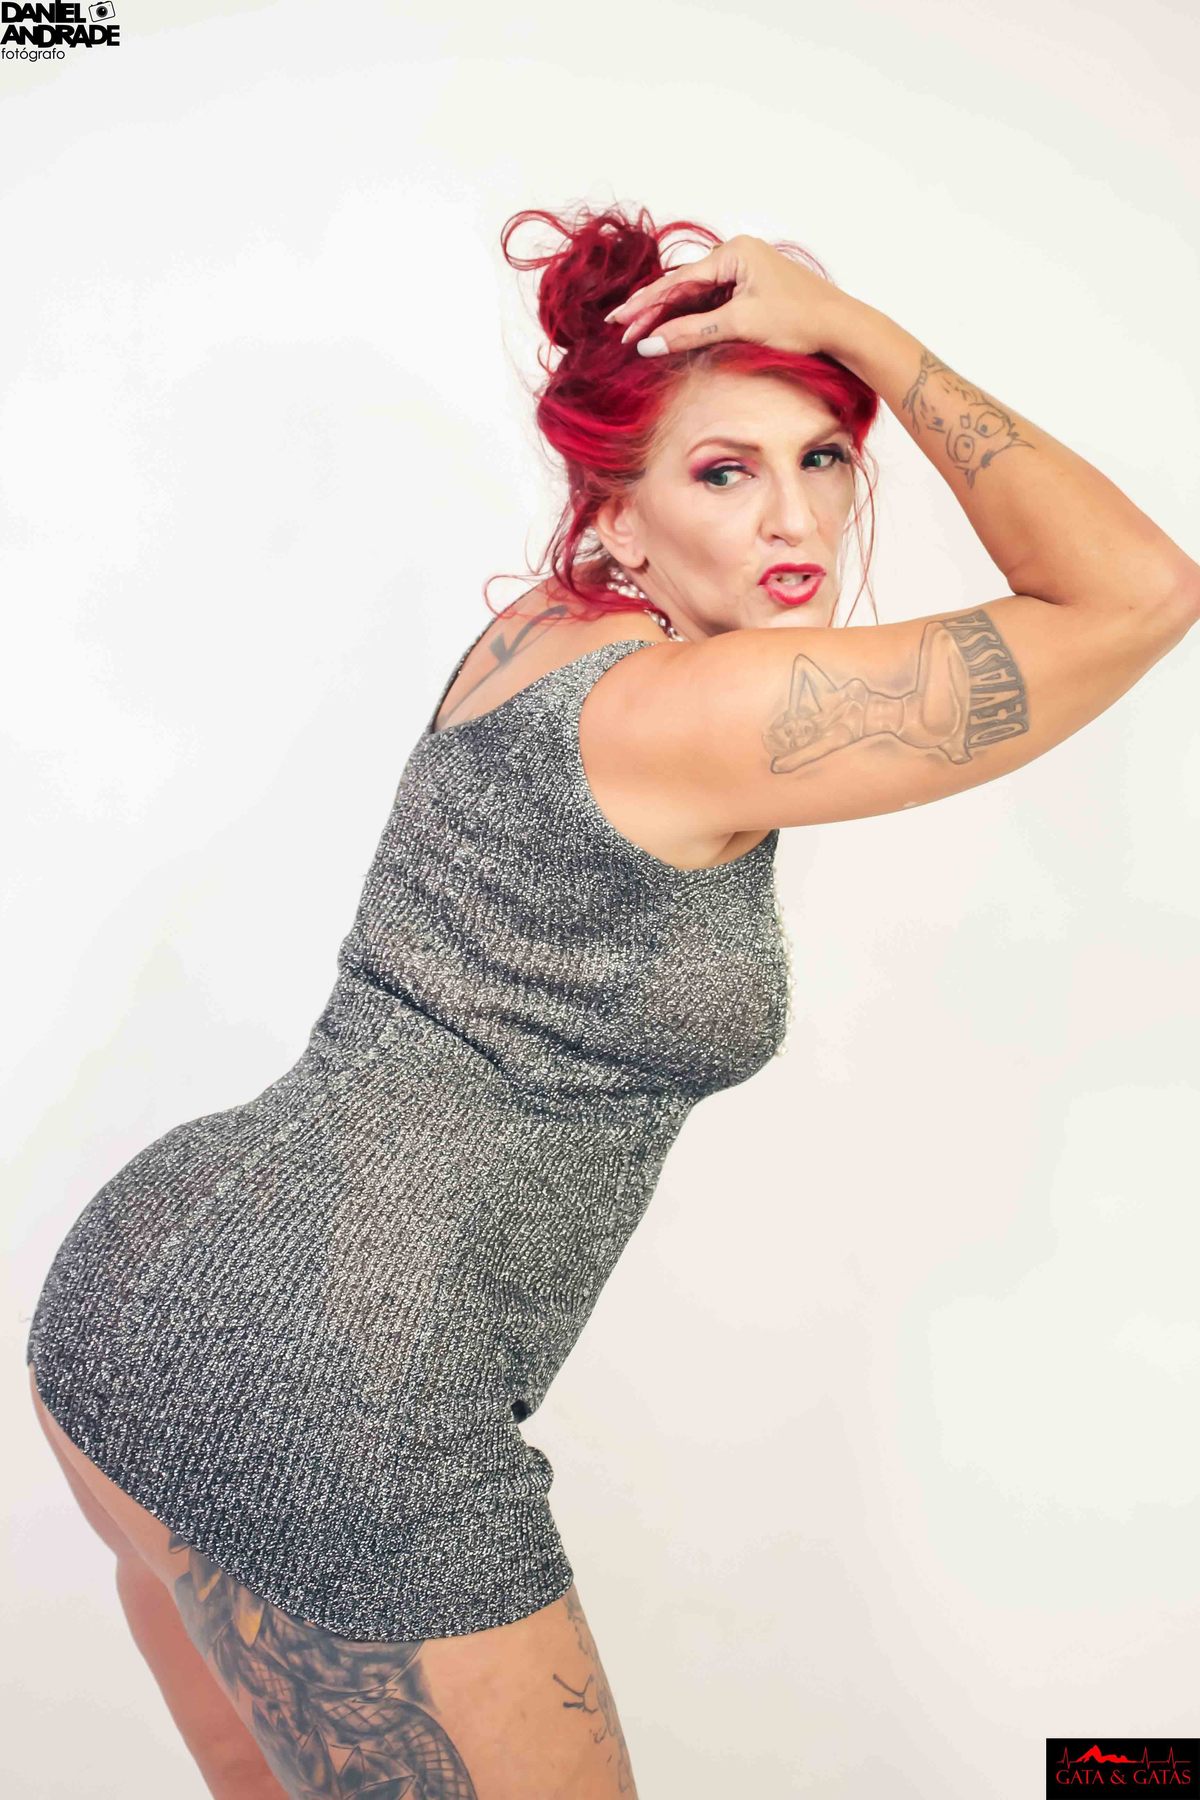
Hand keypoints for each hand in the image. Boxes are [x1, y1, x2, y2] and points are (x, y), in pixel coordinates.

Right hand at [604, 234, 856, 358]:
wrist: (841, 326)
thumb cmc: (800, 318)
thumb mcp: (740, 324)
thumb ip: (692, 332)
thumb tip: (650, 345)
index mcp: (734, 252)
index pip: (678, 281)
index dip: (646, 304)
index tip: (620, 320)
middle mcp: (736, 256)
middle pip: (683, 287)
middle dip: (652, 311)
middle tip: (621, 330)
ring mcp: (743, 274)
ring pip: (695, 297)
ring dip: (669, 318)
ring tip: (639, 335)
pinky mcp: (750, 293)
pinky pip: (711, 305)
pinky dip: (690, 320)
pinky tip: (670, 333)